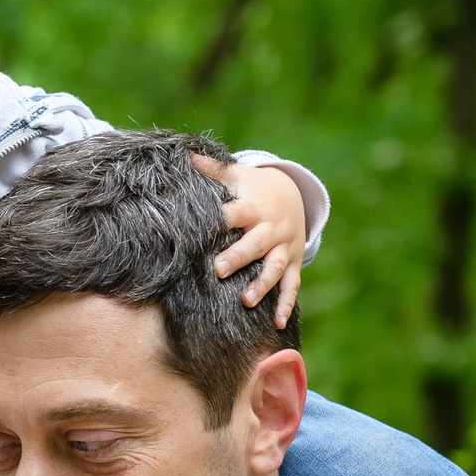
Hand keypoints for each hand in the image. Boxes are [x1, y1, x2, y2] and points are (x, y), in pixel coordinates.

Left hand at [200, 155, 305, 325]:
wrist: (293, 196)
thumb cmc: (253, 188)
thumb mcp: (235, 176)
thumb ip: (211, 169)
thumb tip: (182, 153)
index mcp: (253, 207)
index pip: (235, 214)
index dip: (220, 221)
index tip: (202, 229)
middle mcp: (270, 229)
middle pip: (255, 244)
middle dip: (239, 257)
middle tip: (219, 270)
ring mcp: (283, 248)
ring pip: (274, 268)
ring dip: (262, 284)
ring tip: (246, 300)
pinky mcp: (292, 263)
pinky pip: (291, 286)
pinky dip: (285, 304)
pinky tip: (276, 323)